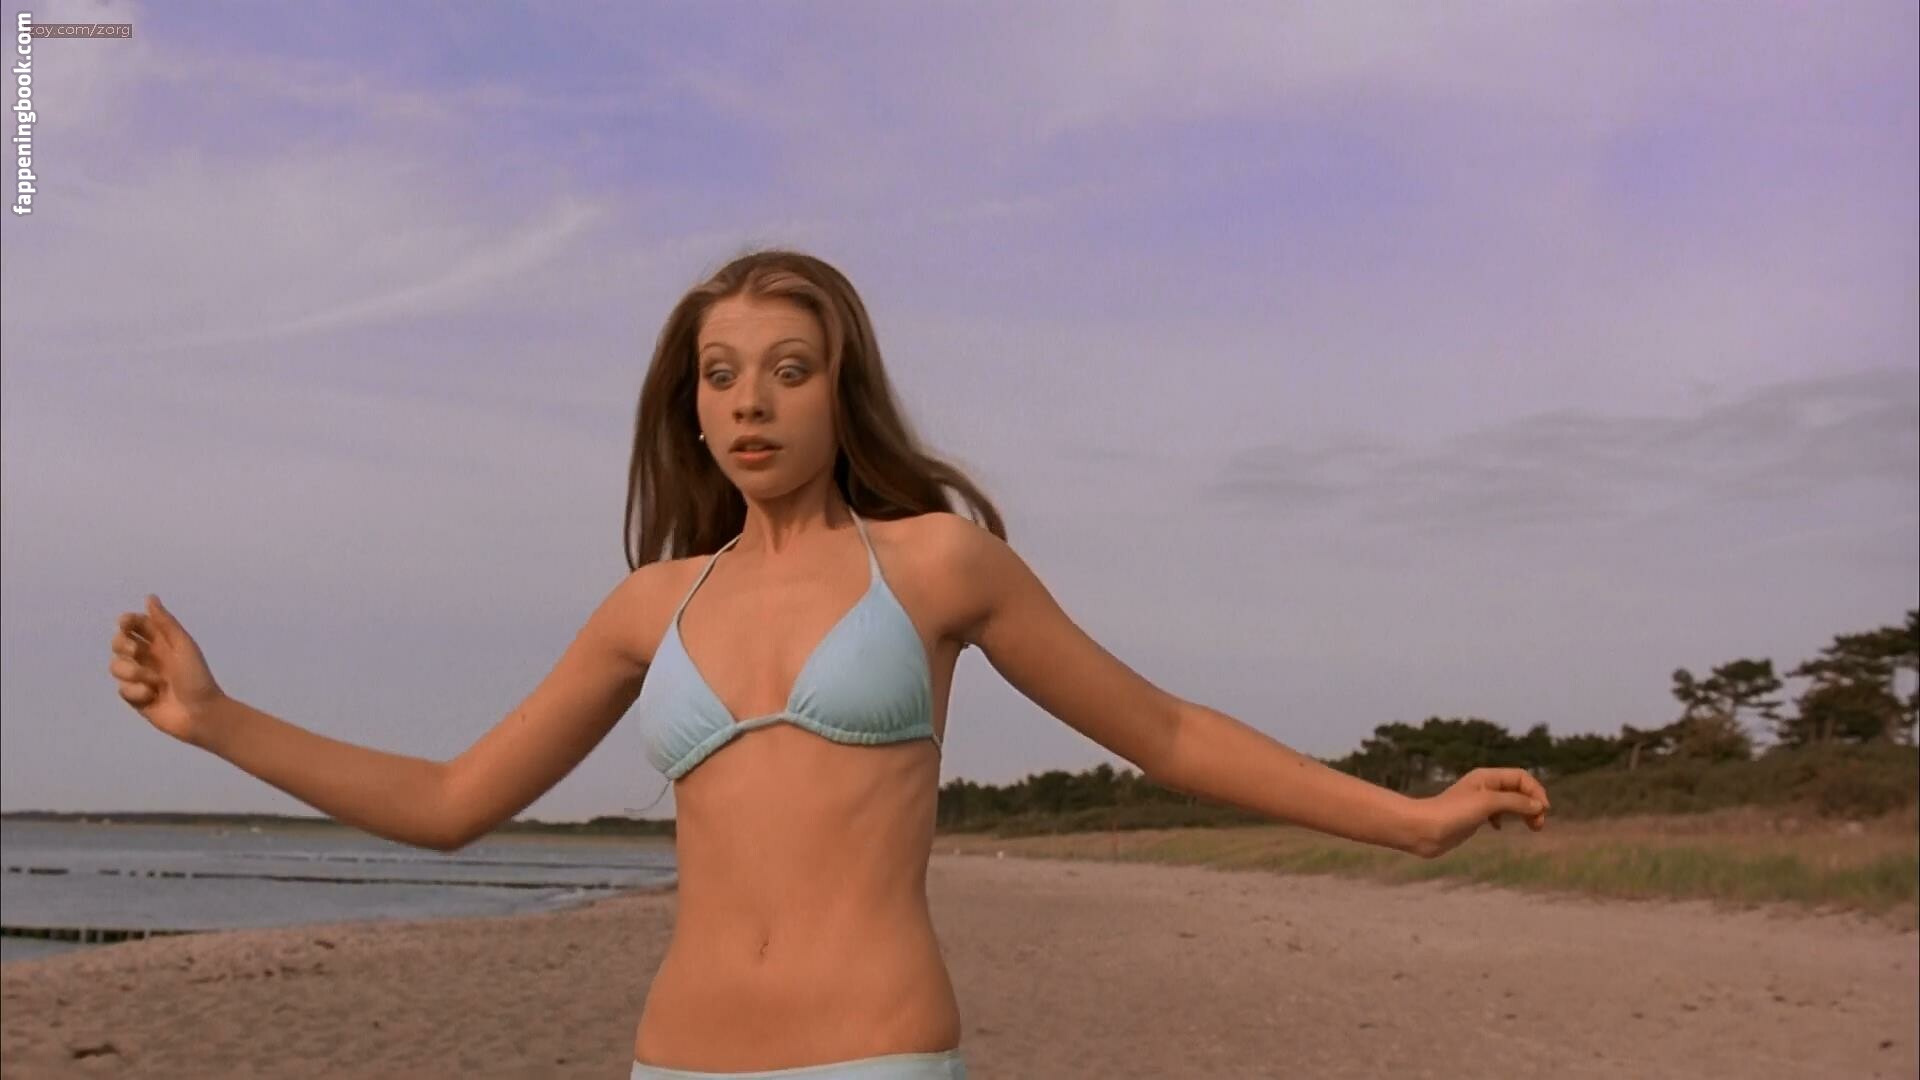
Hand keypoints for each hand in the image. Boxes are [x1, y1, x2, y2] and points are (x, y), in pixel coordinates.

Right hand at [110, 595, 226, 746]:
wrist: (200, 712)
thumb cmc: (196, 676)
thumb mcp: (183, 645)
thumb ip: (165, 623)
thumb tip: (150, 597)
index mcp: (161, 643)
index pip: (136, 626)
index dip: (127, 622)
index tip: (125, 623)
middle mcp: (148, 658)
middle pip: (119, 643)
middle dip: (122, 645)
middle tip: (136, 651)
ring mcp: (140, 678)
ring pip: (117, 666)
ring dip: (132, 672)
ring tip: (154, 682)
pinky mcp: (135, 698)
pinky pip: (122, 689)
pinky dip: (136, 692)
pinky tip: (153, 697)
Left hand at [1412, 767, 1550, 858]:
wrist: (1423, 830)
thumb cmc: (1453, 813)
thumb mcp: (1488, 803)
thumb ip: (1515, 802)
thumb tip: (1539, 805)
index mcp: (1487, 777)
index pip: (1521, 777)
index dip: (1536, 791)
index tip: (1543, 811)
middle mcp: (1484, 786)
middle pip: (1518, 789)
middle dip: (1532, 804)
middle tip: (1538, 825)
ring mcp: (1478, 802)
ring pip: (1509, 802)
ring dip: (1523, 812)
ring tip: (1532, 827)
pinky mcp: (1472, 817)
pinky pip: (1497, 814)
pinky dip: (1505, 819)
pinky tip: (1499, 828)